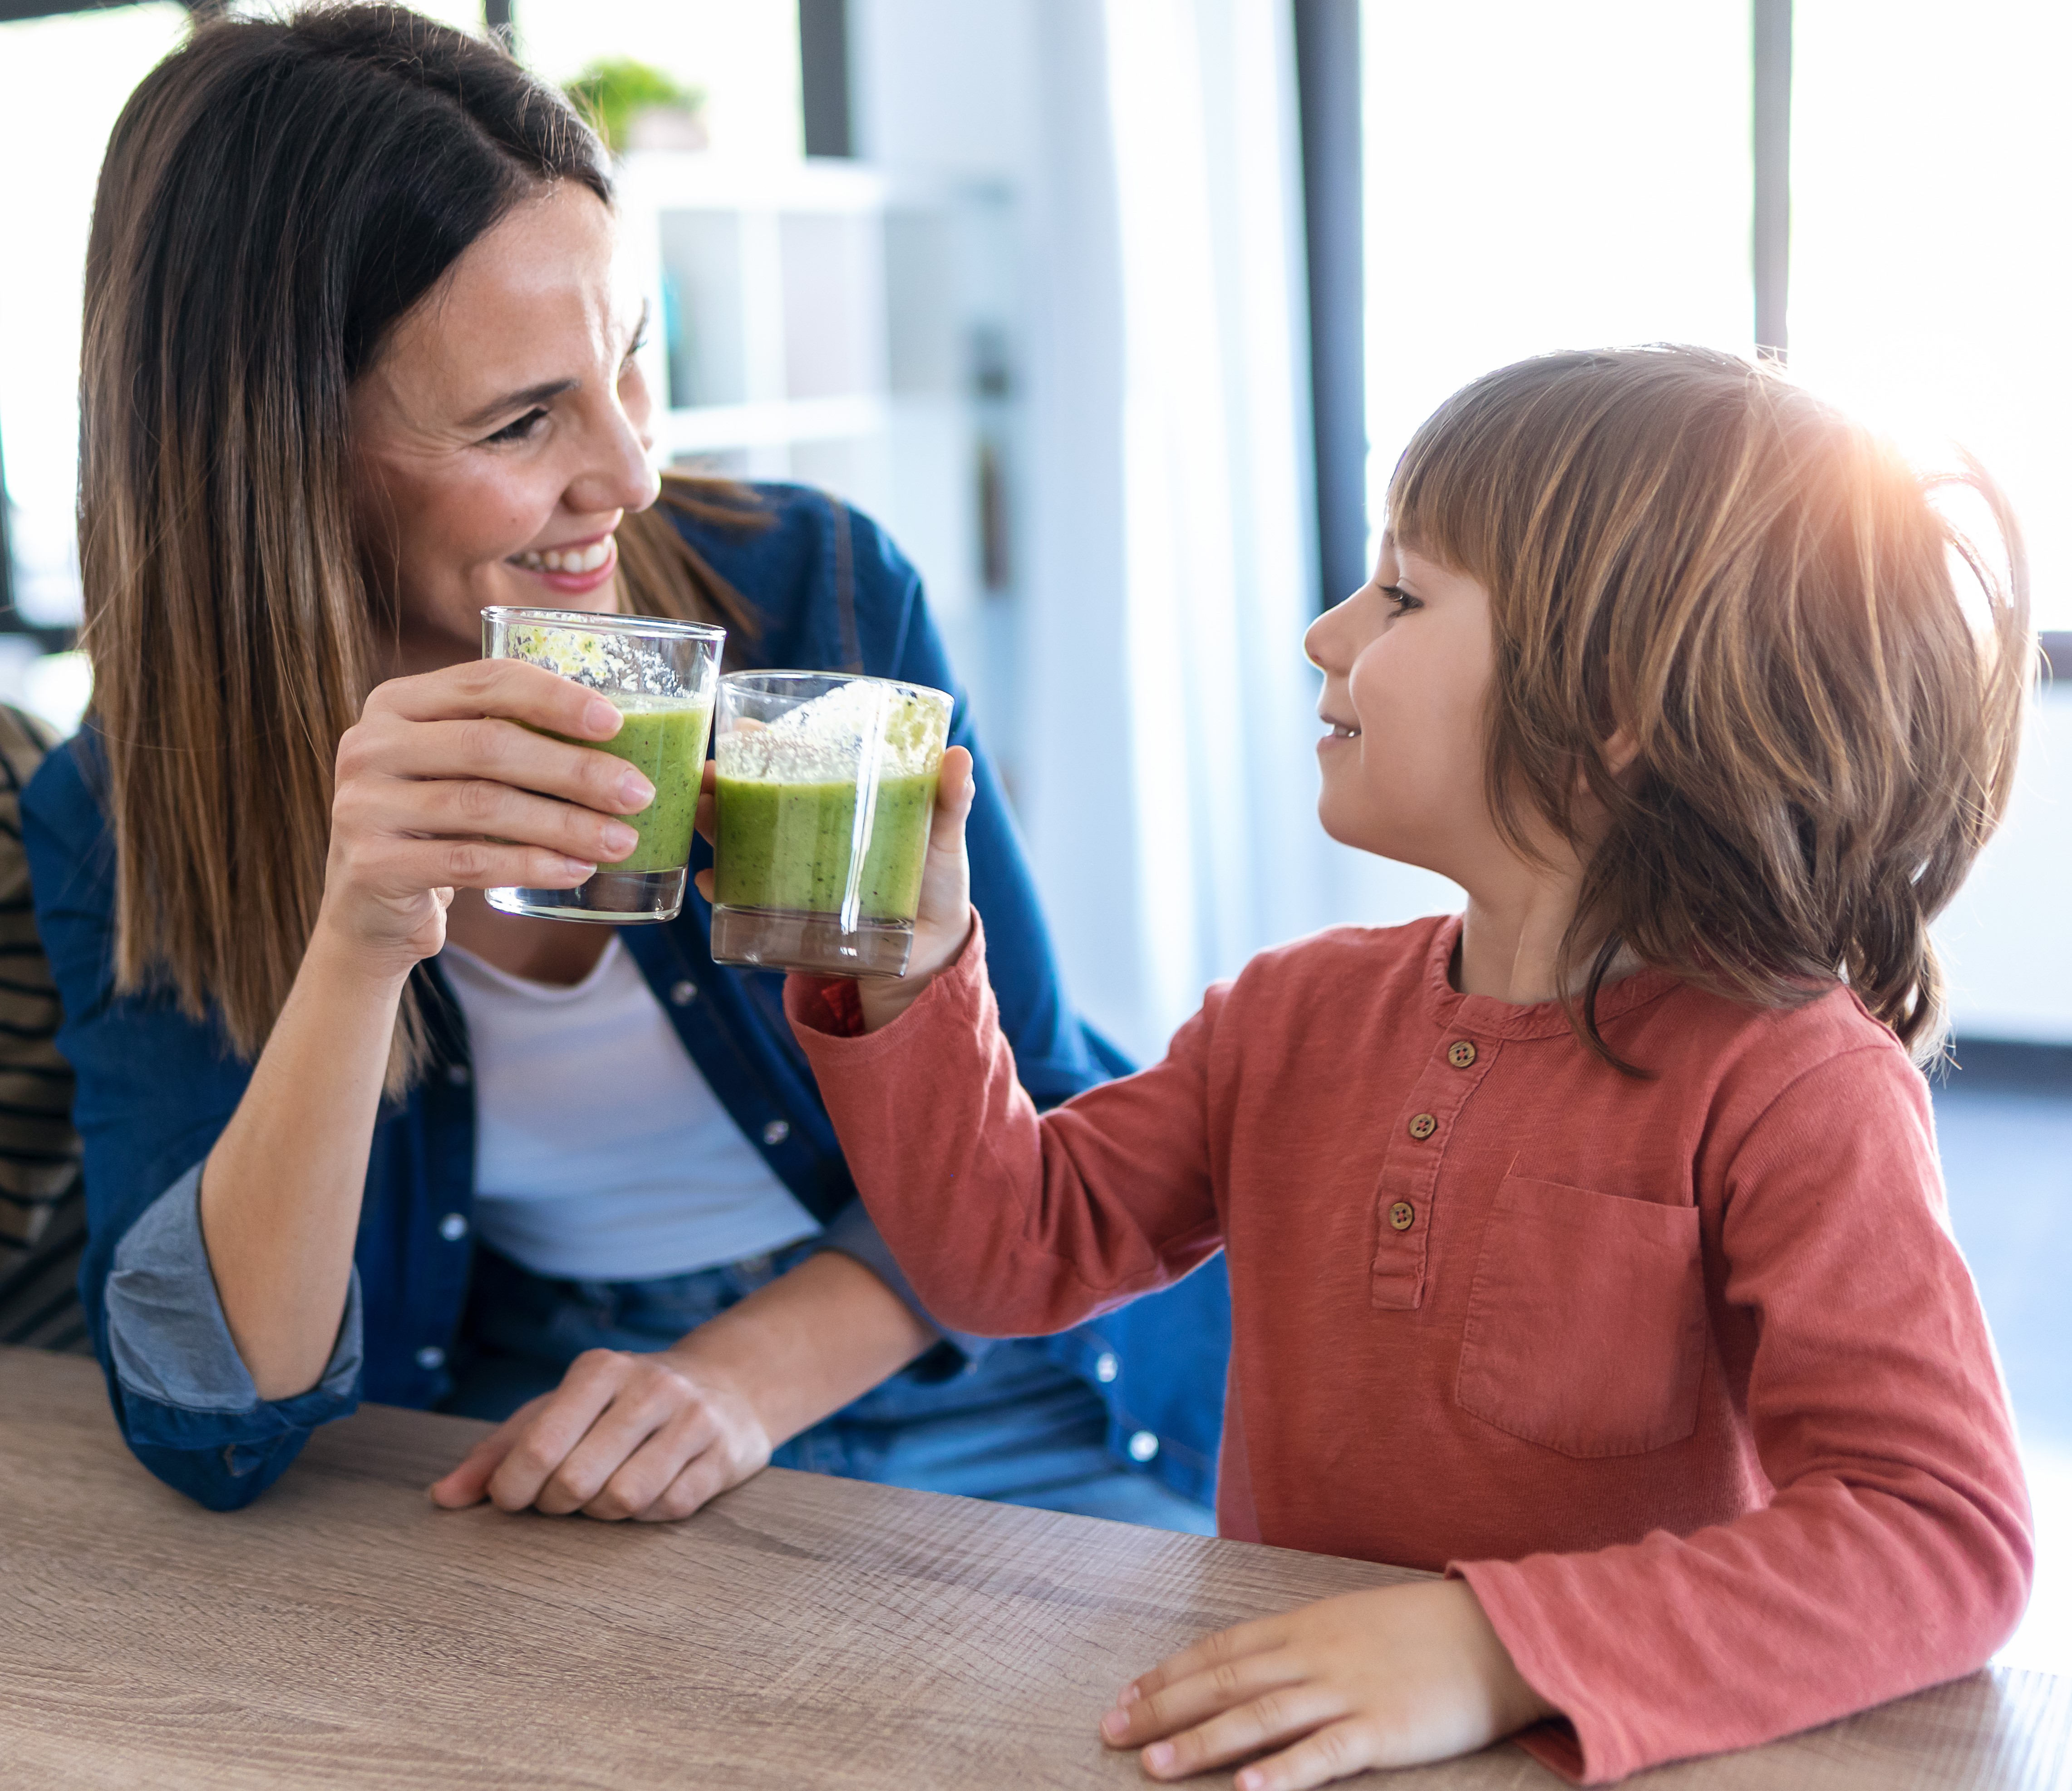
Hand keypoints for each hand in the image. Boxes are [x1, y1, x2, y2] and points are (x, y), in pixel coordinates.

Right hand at [320, 660, 656, 978]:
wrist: (371, 909)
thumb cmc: (438, 827)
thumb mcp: (460, 771)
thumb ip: (512, 741)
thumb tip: (621, 739)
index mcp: (397, 702)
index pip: (486, 680)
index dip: (555, 698)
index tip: (616, 723)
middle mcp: (370, 745)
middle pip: (490, 745)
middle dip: (575, 770)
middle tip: (637, 793)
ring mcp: (362, 805)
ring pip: (484, 806)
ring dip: (565, 825)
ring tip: (620, 840)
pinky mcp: (371, 864)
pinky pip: (468, 861)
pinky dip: (531, 865)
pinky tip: (576, 871)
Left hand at [427, 1345, 771, 1521]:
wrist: (727, 1384)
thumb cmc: (621, 1406)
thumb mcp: (559, 1410)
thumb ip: (499, 1451)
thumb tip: (442, 1498)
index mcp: (599, 1370)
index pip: (539, 1444)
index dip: (514, 1488)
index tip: (512, 1499)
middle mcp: (650, 1387)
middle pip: (577, 1480)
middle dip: (558, 1503)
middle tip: (561, 1497)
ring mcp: (692, 1419)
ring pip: (624, 1499)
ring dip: (602, 1513)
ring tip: (603, 1494)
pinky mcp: (724, 1454)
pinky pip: (670, 1508)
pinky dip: (647, 1515)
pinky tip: (648, 1492)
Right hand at [692, 744, 977, 1031]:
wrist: (930, 955)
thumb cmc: (937, 885)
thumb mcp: (942, 841)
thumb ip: (950, 803)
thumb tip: (959, 757)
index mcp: (841, 800)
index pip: (794, 762)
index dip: (763, 746)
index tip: (739, 733)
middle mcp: (807, 829)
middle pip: (753, 796)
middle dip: (720, 783)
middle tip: (704, 778)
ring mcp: (792, 869)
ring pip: (737, 838)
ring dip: (710, 824)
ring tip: (698, 816)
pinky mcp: (786, 912)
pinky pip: (741, 897)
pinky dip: (722, 888)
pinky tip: (712, 881)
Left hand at [1098, 1580, 1555, 1789]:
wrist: (1497, 1634)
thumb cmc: (1421, 1631)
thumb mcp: (1350, 1623)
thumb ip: (1301, 1644)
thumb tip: (1248, 1668)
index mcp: (1304, 1627)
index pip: (1220, 1651)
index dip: (1169, 1674)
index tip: (1125, 1695)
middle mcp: (1313, 1655)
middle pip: (1224, 1683)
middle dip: (1162, 1709)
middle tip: (1110, 1732)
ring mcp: (1346, 1692)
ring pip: (1259, 1717)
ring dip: (1202, 1742)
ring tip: (1154, 1766)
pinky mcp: (1382, 1731)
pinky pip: (1323, 1754)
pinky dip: (1281, 1772)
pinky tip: (1245, 1789)